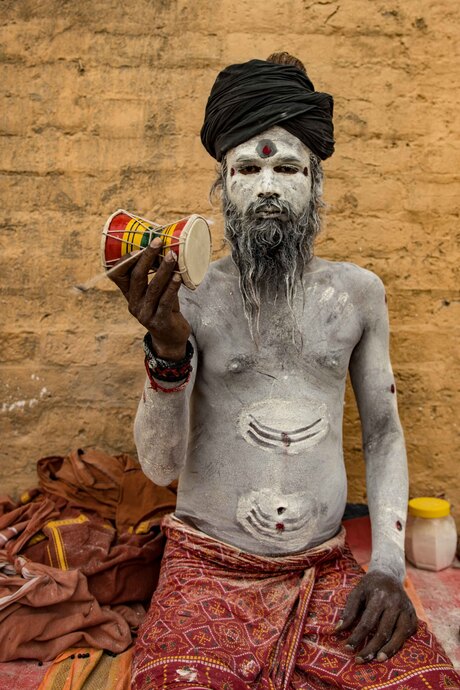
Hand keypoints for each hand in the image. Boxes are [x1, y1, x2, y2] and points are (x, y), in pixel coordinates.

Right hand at [109, 238, 190, 359]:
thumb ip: (157, 275)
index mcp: (129, 294)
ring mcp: (145, 314)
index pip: (118, 275)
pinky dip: (172, 287)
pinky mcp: (160, 321)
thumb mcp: (156, 292)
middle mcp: (134, 304)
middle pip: (136, 277)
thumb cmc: (164, 308)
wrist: (170, 338)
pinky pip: (165, 301)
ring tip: (172, 255)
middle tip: (158, 241)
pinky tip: (178, 276)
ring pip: (153, 288)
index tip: (139, 244)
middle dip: (147, 257)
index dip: (126, 259)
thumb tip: (167, 247)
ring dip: (163, 270)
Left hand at [336, 570, 417, 662]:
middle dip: (370, 648)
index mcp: (379, 596)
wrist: (389, 574)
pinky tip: (389, 651)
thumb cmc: (370, 586)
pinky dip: (399, 644)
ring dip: (388, 650)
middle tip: (359, 660)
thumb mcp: (357, 593)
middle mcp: (395, 603)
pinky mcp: (413, 615)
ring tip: (376, 660)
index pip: (367, 622)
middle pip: (383, 631)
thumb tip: (337, 630)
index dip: (357, 637)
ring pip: (399, 635)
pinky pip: (408, 634)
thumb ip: (349, 611)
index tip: (347, 648)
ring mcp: (407, 609)